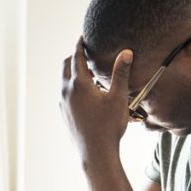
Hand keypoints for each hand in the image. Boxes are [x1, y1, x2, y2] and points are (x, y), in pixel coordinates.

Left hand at [60, 37, 133, 160]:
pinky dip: (72, 87)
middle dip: (75, 57)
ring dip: (73, 73)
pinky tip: (86, 94)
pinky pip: (65, 94)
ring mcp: (63, 104)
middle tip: (86, 53)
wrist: (96, 154)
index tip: (83, 36)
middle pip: (66, 66)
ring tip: (89, 73)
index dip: (80, 44)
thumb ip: (121, 73)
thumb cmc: (108, 126)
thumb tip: (126, 52)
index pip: (76, 57)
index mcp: (79, 84)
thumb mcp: (118, 97)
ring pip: (64, 81)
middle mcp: (67, 92)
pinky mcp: (64, 114)